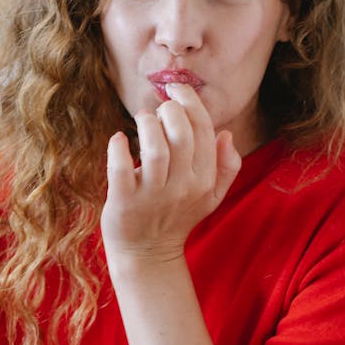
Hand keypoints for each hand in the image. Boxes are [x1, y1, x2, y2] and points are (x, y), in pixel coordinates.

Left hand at [101, 82, 240, 267]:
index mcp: (204, 180)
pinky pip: (121, 168)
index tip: (176, 88)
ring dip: (146, 123)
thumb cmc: (176, 218)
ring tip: (141, 119)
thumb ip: (227, 167)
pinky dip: (118, 147)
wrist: (146, 256)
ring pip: (154, 148)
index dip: (190, 102)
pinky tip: (118, 139)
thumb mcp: (210, 197)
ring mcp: (152, 196)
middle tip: (158, 109)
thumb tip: (226, 134)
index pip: (204, 130)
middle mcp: (182, 188)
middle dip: (169, 110)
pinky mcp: (124, 203)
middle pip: (180, 134)